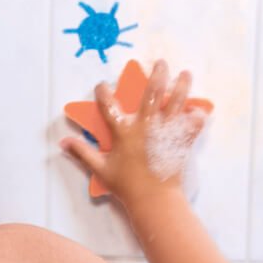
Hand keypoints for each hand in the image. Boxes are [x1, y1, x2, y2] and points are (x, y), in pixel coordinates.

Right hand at [59, 59, 207, 208]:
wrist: (154, 199)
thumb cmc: (126, 185)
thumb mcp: (100, 169)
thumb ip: (82, 152)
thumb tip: (64, 142)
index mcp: (124, 132)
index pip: (109, 105)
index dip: (102, 92)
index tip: (101, 85)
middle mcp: (145, 126)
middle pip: (152, 93)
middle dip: (157, 75)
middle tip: (161, 63)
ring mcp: (165, 131)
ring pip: (176, 101)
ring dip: (181, 86)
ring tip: (186, 74)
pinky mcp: (181, 141)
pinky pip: (193, 123)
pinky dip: (197, 115)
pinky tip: (198, 109)